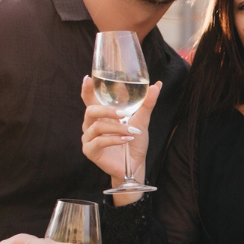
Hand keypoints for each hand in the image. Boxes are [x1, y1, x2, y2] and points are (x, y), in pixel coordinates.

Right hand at [80, 77, 161, 195]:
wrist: (135, 165)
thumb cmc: (134, 141)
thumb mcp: (142, 120)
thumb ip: (147, 103)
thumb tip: (157, 85)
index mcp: (100, 115)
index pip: (89, 99)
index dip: (86, 89)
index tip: (88, 79)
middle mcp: (91, 125)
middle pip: (90, 111)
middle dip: (107, 111)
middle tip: (123, 114)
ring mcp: (88, 138)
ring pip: (97, 127)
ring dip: (117, 128)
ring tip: (132, 131)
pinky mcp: (90, 151)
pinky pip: (99, 142)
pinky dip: (114, 139)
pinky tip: (126, 139)